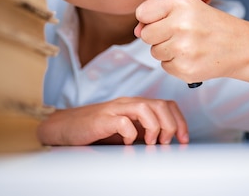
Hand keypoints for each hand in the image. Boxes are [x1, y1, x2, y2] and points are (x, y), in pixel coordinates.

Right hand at [37, 97, 188, 145]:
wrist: (65, 127)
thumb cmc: (96, 131)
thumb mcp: (126, 132)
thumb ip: (144, 133)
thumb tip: (167, 145)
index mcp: (136, 106)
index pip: (167, 104)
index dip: (180, 121)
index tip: (183, 140)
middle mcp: (128, 104)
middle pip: (160, 104)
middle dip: (171, 125)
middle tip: (166, 143)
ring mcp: (115, 109)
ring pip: (145, 108)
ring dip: (154, 127)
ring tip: (151, 143)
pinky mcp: (102, 119)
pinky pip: (122, 121)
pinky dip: (130, 133)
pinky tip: (128, 143)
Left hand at [134, 0, 248, 89]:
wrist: (238, 46)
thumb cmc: (208, 24)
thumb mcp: (186, 6)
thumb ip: (156, 12)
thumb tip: (136, 31)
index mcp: (180, 2)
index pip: (142, 13)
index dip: (152, 18)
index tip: (169, 20)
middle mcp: (180, 23)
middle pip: (145, 35)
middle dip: (159, 36)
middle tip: (181, 34)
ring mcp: (182, 48)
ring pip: (154, 52)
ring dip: (167, 50)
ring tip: (189, 45)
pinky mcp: (185, 69)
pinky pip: (164, 66)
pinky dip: (176, 63)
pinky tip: (192, 56)